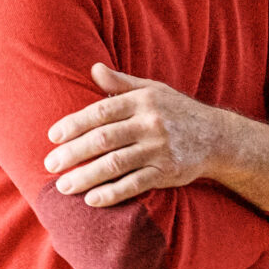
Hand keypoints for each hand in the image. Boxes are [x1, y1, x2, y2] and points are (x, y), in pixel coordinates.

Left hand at [43, 64, 239, 207]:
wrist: (218, 136)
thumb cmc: (177, 111)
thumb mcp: (153, 90)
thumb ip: (121, 83)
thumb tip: (93, 68)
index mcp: (142, 101)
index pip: (101, 112)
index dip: (74, 124)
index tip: (53, 136)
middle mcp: (151, 124)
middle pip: (103, 139)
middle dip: (73, 153)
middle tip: (50, 164)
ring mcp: (160, 149)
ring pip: (115, 164)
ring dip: (86, 177)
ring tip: (63, 187)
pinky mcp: (168, 173)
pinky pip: (135, 185)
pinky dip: (112, 194)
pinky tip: (92, 200)